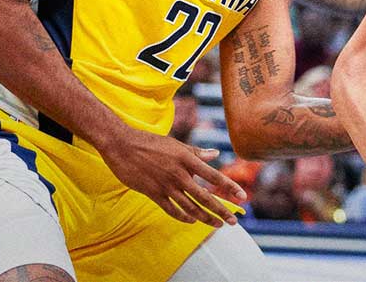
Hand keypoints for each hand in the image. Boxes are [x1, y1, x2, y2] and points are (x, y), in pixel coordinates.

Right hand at [99, 128, 246, 226]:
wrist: (122, 145)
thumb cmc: (151, 142)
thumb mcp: (176, 144)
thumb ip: (197, 152)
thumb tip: (216, 154)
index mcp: (187, 159)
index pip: (214, 175)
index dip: (230, 186)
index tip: (242, 196)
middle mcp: (179, 174)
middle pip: (205, 196)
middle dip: (221, 210)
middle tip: (233, 221)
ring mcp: (165, 185)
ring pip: (189, 207)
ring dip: (205, 217)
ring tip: (217, 224)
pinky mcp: (152, 193)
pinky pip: (171, 209)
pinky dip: (183, 217)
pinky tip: (192, 220)